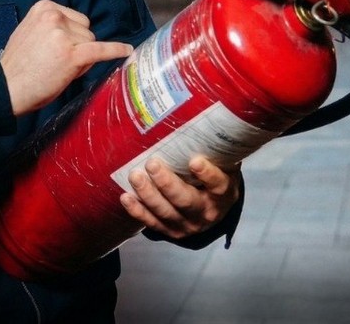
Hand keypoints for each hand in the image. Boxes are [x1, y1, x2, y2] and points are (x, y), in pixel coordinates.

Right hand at [0, 0, 132, 115]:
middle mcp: (54, 17)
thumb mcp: (29, 32)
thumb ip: (51, 27)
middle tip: (55, 62)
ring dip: (81, 58)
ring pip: (91, 43)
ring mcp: (64, 35)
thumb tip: (79, 33)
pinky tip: (127, 51)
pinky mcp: (72, 55)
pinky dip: (116, 50)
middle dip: (78, 46)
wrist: (5, 87)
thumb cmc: (17, 65)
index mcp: (43, 7)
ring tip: (57, 69)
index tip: (56, 50)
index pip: (75, 19)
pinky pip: (101, 50)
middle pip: (86, 30)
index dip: (71, 37)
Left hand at [119, 156, 240, 239]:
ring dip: (148, 194)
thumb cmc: (214, 176)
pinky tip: (126, 197)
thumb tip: (200, 118)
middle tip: (152, 164)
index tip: (194, 161)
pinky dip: (137, 211)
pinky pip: (152, 223)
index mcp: (223, 194)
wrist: (214, 207)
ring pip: (165, 212)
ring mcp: (187, 225)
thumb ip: (215, 149)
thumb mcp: (223, 164)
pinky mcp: (170, 231)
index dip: (208, 175)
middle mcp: (206, 213)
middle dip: (167, 183)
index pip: (218, 185)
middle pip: (185, 200)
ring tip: (135, 176)